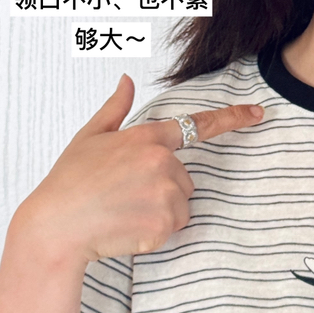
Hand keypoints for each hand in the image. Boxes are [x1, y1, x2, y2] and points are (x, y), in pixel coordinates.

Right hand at [12, 74, 264, 266]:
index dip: (232, 118)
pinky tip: (126, 227)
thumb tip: (126, 80)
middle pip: (185, 178)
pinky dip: (155, 232)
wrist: (55, 228)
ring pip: (181, 205)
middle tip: (125, 194)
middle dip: (162, 187)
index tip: (258, 113)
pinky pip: (173, 228)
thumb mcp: (90, 136)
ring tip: (123, 210)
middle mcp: (162, 162)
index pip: (198, 125)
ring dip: (160, 211)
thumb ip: (116, 108)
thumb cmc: (69, 181)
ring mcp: (165, 193)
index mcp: (147, 137)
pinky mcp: (164, 224)